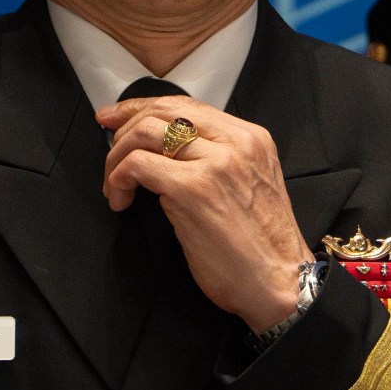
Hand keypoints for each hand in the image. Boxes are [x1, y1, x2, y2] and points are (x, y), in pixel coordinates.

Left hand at [99, 94, 309, 334]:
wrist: (281, 284)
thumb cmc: (260, 249)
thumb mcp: (247, 186)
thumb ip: (217, 162)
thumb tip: (166, 154)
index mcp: (251, 138)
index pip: (187, 106)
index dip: (144, 107)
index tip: (118, 117)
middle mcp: (236, 142)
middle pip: (163, 110)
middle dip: (124, 125)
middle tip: (109, 152)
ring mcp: (216, 162)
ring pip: (146, 132)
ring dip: (117, 158)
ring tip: (115, 186)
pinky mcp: (194, 189)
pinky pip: (138, 165)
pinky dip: (119, 179)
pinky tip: (121, 201)